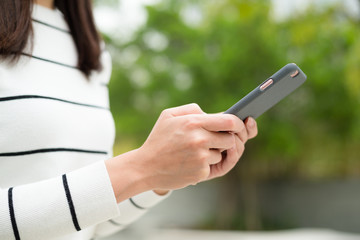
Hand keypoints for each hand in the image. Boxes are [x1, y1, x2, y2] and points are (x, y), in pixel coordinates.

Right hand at [137, 103, 255, 190]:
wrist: (145, 167)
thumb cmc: (158, 139)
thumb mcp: (169, 115)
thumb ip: (192, 109)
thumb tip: (211, 114)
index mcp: (193, 123)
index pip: (229, 121)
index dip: (239, 123)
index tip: (240, 124)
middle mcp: (199, 139)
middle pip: (231, 139)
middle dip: (228, 139)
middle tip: (221, 139)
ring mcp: (201, 157)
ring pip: (222, 153)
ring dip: (215, 152)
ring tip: (195, 151)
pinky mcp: (200, 172)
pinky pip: (214, 166)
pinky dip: (206, 164)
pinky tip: (191, 161)